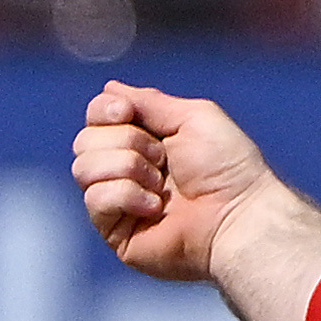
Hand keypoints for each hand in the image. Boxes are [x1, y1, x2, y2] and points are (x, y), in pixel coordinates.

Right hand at [73, 84, 277, 283]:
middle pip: (85, 140)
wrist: (237, 215)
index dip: (104, 110)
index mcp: (144, 140)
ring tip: (161, 185)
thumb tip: (110, 88)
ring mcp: (119, 201)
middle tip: (162, 158)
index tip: (126, 112)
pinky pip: (95, 199)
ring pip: (84, 168)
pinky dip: (126, 195)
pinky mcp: (115, 231)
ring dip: (128, 168)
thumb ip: (150, 101)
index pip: (97, 117)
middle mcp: (126, 169)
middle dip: (126, 141)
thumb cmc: (227, 167)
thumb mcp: (193, 116)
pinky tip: (154, 207)